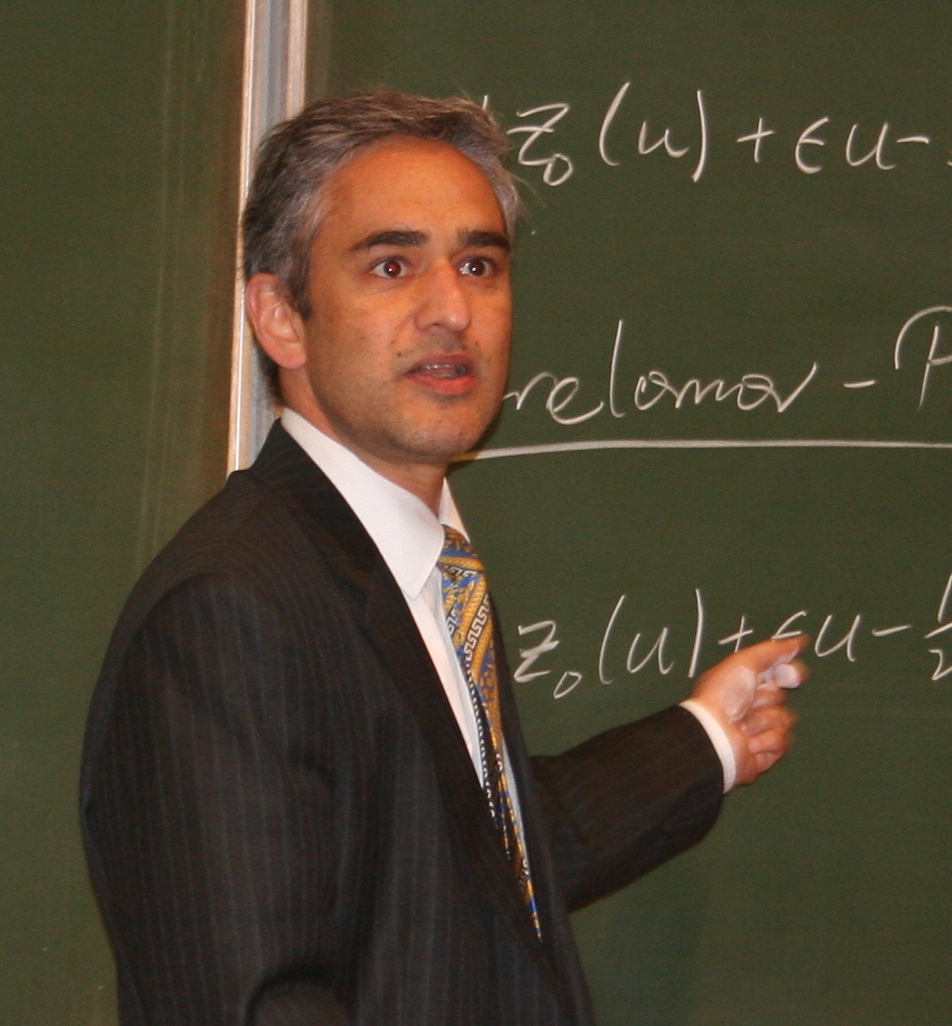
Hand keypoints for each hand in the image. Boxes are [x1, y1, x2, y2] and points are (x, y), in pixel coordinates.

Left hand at [688, 636, 808, 785]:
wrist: (713, 734)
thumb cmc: (723, 695)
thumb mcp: (744, 663)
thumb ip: (773, 651)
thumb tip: (802, 640)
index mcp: (749, 682)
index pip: (783, 673)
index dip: (791, 673)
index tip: (789, 675)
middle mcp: (756, 704)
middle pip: (784, 696)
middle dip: (767, 699)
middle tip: (746, 704)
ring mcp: (763, 728)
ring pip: (786, 719)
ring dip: (763, 721)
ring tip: (742, 726)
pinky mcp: (768, 751)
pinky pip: (784, 741)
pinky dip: (766, 741)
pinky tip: (749, 742)